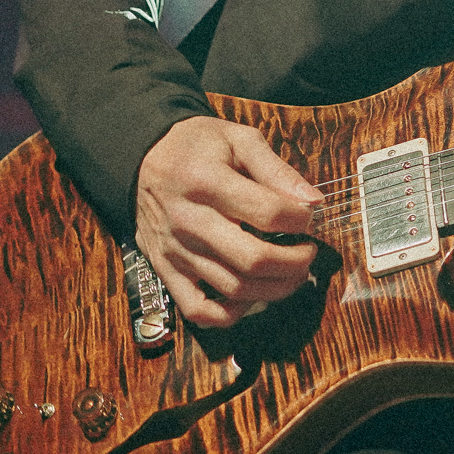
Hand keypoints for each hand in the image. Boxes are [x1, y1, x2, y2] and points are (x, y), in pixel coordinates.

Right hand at [134, 116, 321, 328]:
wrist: (141, 159)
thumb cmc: (195, 147)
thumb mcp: (238, 138)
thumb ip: (277, 169)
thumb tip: (313, 202)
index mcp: (207, 180)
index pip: (267, 213)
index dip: (300, 219)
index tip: (307, 216)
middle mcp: (188, 220)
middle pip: (253, 259)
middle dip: (295, 262)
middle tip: (308, 252)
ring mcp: (176, 250)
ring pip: (234, 289)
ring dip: (275, 289)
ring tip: (292, 273)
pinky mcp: (166, 269)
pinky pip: (198, 310)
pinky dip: (229, 315)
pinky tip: (249, 298)